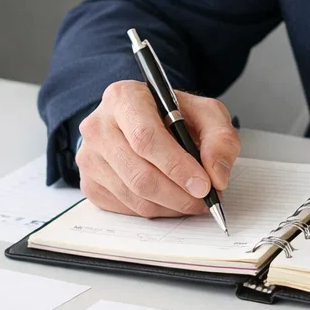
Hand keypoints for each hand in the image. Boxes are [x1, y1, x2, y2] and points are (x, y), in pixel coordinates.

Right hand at [75, 80, 239, 217]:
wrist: (144, 121)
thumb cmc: (172, 115)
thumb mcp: (205, 113)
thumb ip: (220, 138)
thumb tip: (217, 175)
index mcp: (124, 98)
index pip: (145, 138)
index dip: (176, 166)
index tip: (203, 185)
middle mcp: (98, 126)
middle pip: (138, 173)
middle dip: (178, 194)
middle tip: (204, 200)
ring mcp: (89, 157)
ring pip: (132, 195)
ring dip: (169, 206)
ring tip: (192, 200)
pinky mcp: (89, 183)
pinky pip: (124, 208)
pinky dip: (154, 210)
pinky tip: (170, 200)